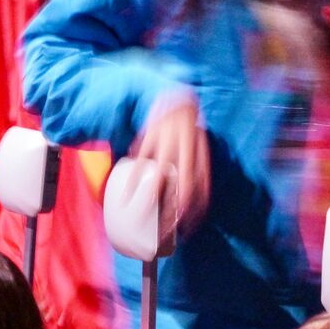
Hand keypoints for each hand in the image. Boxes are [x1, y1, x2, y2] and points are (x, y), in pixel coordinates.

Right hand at [131, 92, 211, 234]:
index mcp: (200, 155)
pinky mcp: (150, 137)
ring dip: (152, 201)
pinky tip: (127, 196)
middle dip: (176, 212)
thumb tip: (193, 200)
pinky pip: (140, 162)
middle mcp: (187, 151)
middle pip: (184, 188)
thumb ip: (194, 170)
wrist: (178, 97)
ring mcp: (168, 144)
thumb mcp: (198, 148)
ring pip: (160, 178)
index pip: (202, 188)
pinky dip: (133, 180)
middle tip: (166, 232)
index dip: (197, 211)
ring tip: (144, 219)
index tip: (190, 229)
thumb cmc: (188, 128)